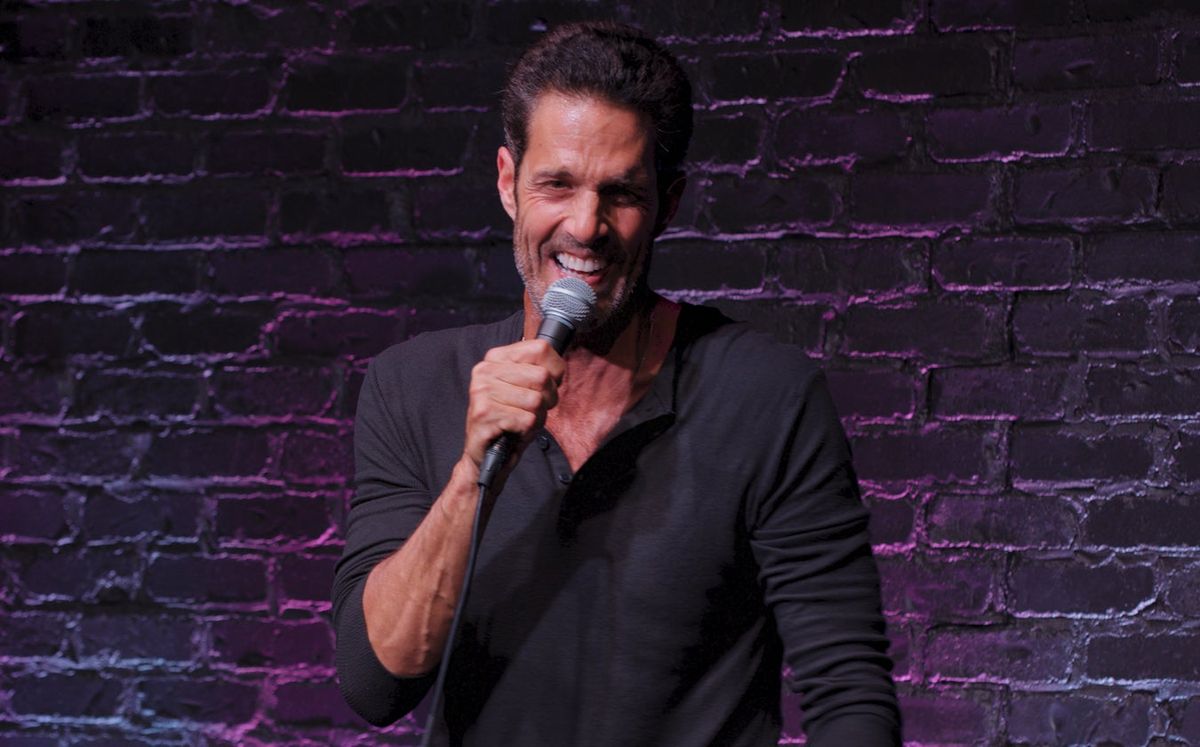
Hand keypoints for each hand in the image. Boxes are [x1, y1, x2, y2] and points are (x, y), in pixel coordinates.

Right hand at [461, 338, 563, 475]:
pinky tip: (514, 432)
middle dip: (547, 399)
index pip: (541, 348)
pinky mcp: (484, 413)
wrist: (487, 456)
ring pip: (535, 400)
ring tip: (521, 422)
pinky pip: (526, 420)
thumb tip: (557, 369)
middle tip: (531, 411)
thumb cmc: (512, 420)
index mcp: (496, 358)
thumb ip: (539, 371)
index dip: (554, 372)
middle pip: (542, 376)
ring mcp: (482, 391)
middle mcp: (485, 370)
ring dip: (536, 418)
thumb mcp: (527, 389)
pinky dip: (526, 431)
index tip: (544, 388)